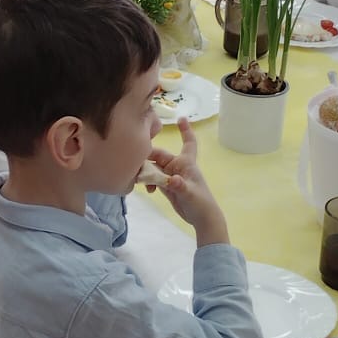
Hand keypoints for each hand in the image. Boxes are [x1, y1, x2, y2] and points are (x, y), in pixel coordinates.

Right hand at [148, 121, 226, 242]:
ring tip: (137, 178)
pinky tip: (146, 189)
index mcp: (186, 162)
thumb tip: (172, 180)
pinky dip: (147, 181)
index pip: (188, 142)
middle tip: (135, 165)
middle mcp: (177, 166)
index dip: (186, 130)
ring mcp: (171, 176)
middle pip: (159, 155)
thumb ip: (180, 186)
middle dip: (147, 157)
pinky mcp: (167, 186)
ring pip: (154, 167)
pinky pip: (153, 178)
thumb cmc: (201, 203)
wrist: (202, 219)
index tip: (181, 118)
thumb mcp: (190, 194)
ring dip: (144, 170)